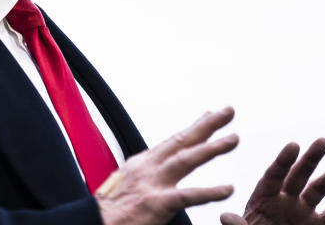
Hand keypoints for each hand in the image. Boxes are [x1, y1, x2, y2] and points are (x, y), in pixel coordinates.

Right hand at [96, 107, 238, 224]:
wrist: (91, 224)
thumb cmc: (110, 211)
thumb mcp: (128, 183)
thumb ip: (147, 175)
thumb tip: (160, 169)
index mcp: (142, 164)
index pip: (174, 140)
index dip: (194, 127)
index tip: (211, 114)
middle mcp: (148, 168)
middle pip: (182, 140)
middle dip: (207, 124)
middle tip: (229, 110)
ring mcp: (152, 184)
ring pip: (187, 159)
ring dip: (211, 148)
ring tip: (233, 139)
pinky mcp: (156, 204)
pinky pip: (188, 196)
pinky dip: (209, 191)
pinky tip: (227, 188)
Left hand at [219, 138, 324, 224]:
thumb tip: (225, 217)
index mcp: (263, 199)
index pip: (274, 176)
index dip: (283, 161)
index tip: (293, 145)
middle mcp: (285, 200)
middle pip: (298, 175)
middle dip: (310, 159)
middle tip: (323, 141)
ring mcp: (302, 212)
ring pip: (318, 190)